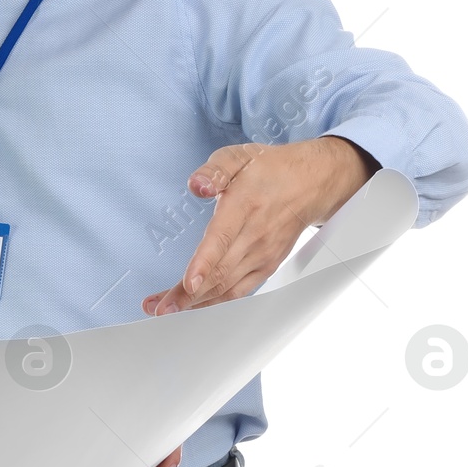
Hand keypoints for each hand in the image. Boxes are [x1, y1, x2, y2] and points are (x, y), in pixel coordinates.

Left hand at [141, 136, 378, 316]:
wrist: (310, 183)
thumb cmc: (269, 169)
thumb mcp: (238, 156)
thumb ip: (214, 170)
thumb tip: (197, 186)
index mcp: (244, 206)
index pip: (222, 239)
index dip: (204, 264)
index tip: (187, 283)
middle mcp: (255, 235)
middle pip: (219, 272)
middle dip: (186, 295)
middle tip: (157, 307)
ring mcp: (263, 254)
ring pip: (227, 287)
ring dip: (194, 303)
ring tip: (164, 310)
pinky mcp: (267, 266)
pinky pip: (239, 291)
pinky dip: (215, 302)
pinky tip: (192, 306)